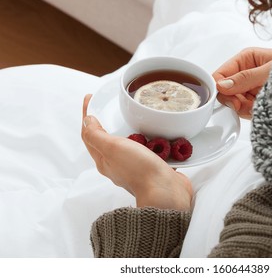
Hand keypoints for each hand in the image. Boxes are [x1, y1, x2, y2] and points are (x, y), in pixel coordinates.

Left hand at [81, 94, 192, 210]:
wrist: (166, 192)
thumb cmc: (139, 170)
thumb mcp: (113, 148)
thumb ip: (97, 135)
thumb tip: (87, 121)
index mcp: (104, 160)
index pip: (89, 134)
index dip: (87, 115)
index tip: (89, 97)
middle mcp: (116, 165)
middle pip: (104, 140)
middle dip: (102, 122)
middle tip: (106, 106)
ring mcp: (133, 167)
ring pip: (124, 145)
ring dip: (123, 130)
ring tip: (127, 116)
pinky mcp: (150, 167)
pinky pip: (142, 150)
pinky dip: (142, 139)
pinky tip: (149, 134)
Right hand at [213, 47, 271, 118]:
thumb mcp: (270, 72)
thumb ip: (245, 78)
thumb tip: (222, 85)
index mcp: (245, 59)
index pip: (220, 74)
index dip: (220, 88)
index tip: (231, 99)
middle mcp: (244, 73)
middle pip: (224, 91)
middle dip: (234, 100)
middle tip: (244, 104)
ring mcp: (249, 88)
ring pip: (233, 103)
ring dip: (244, 108)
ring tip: (260, 104)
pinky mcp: (255, 101)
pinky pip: (244, 111)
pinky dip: (251, 112)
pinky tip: (262, 108)